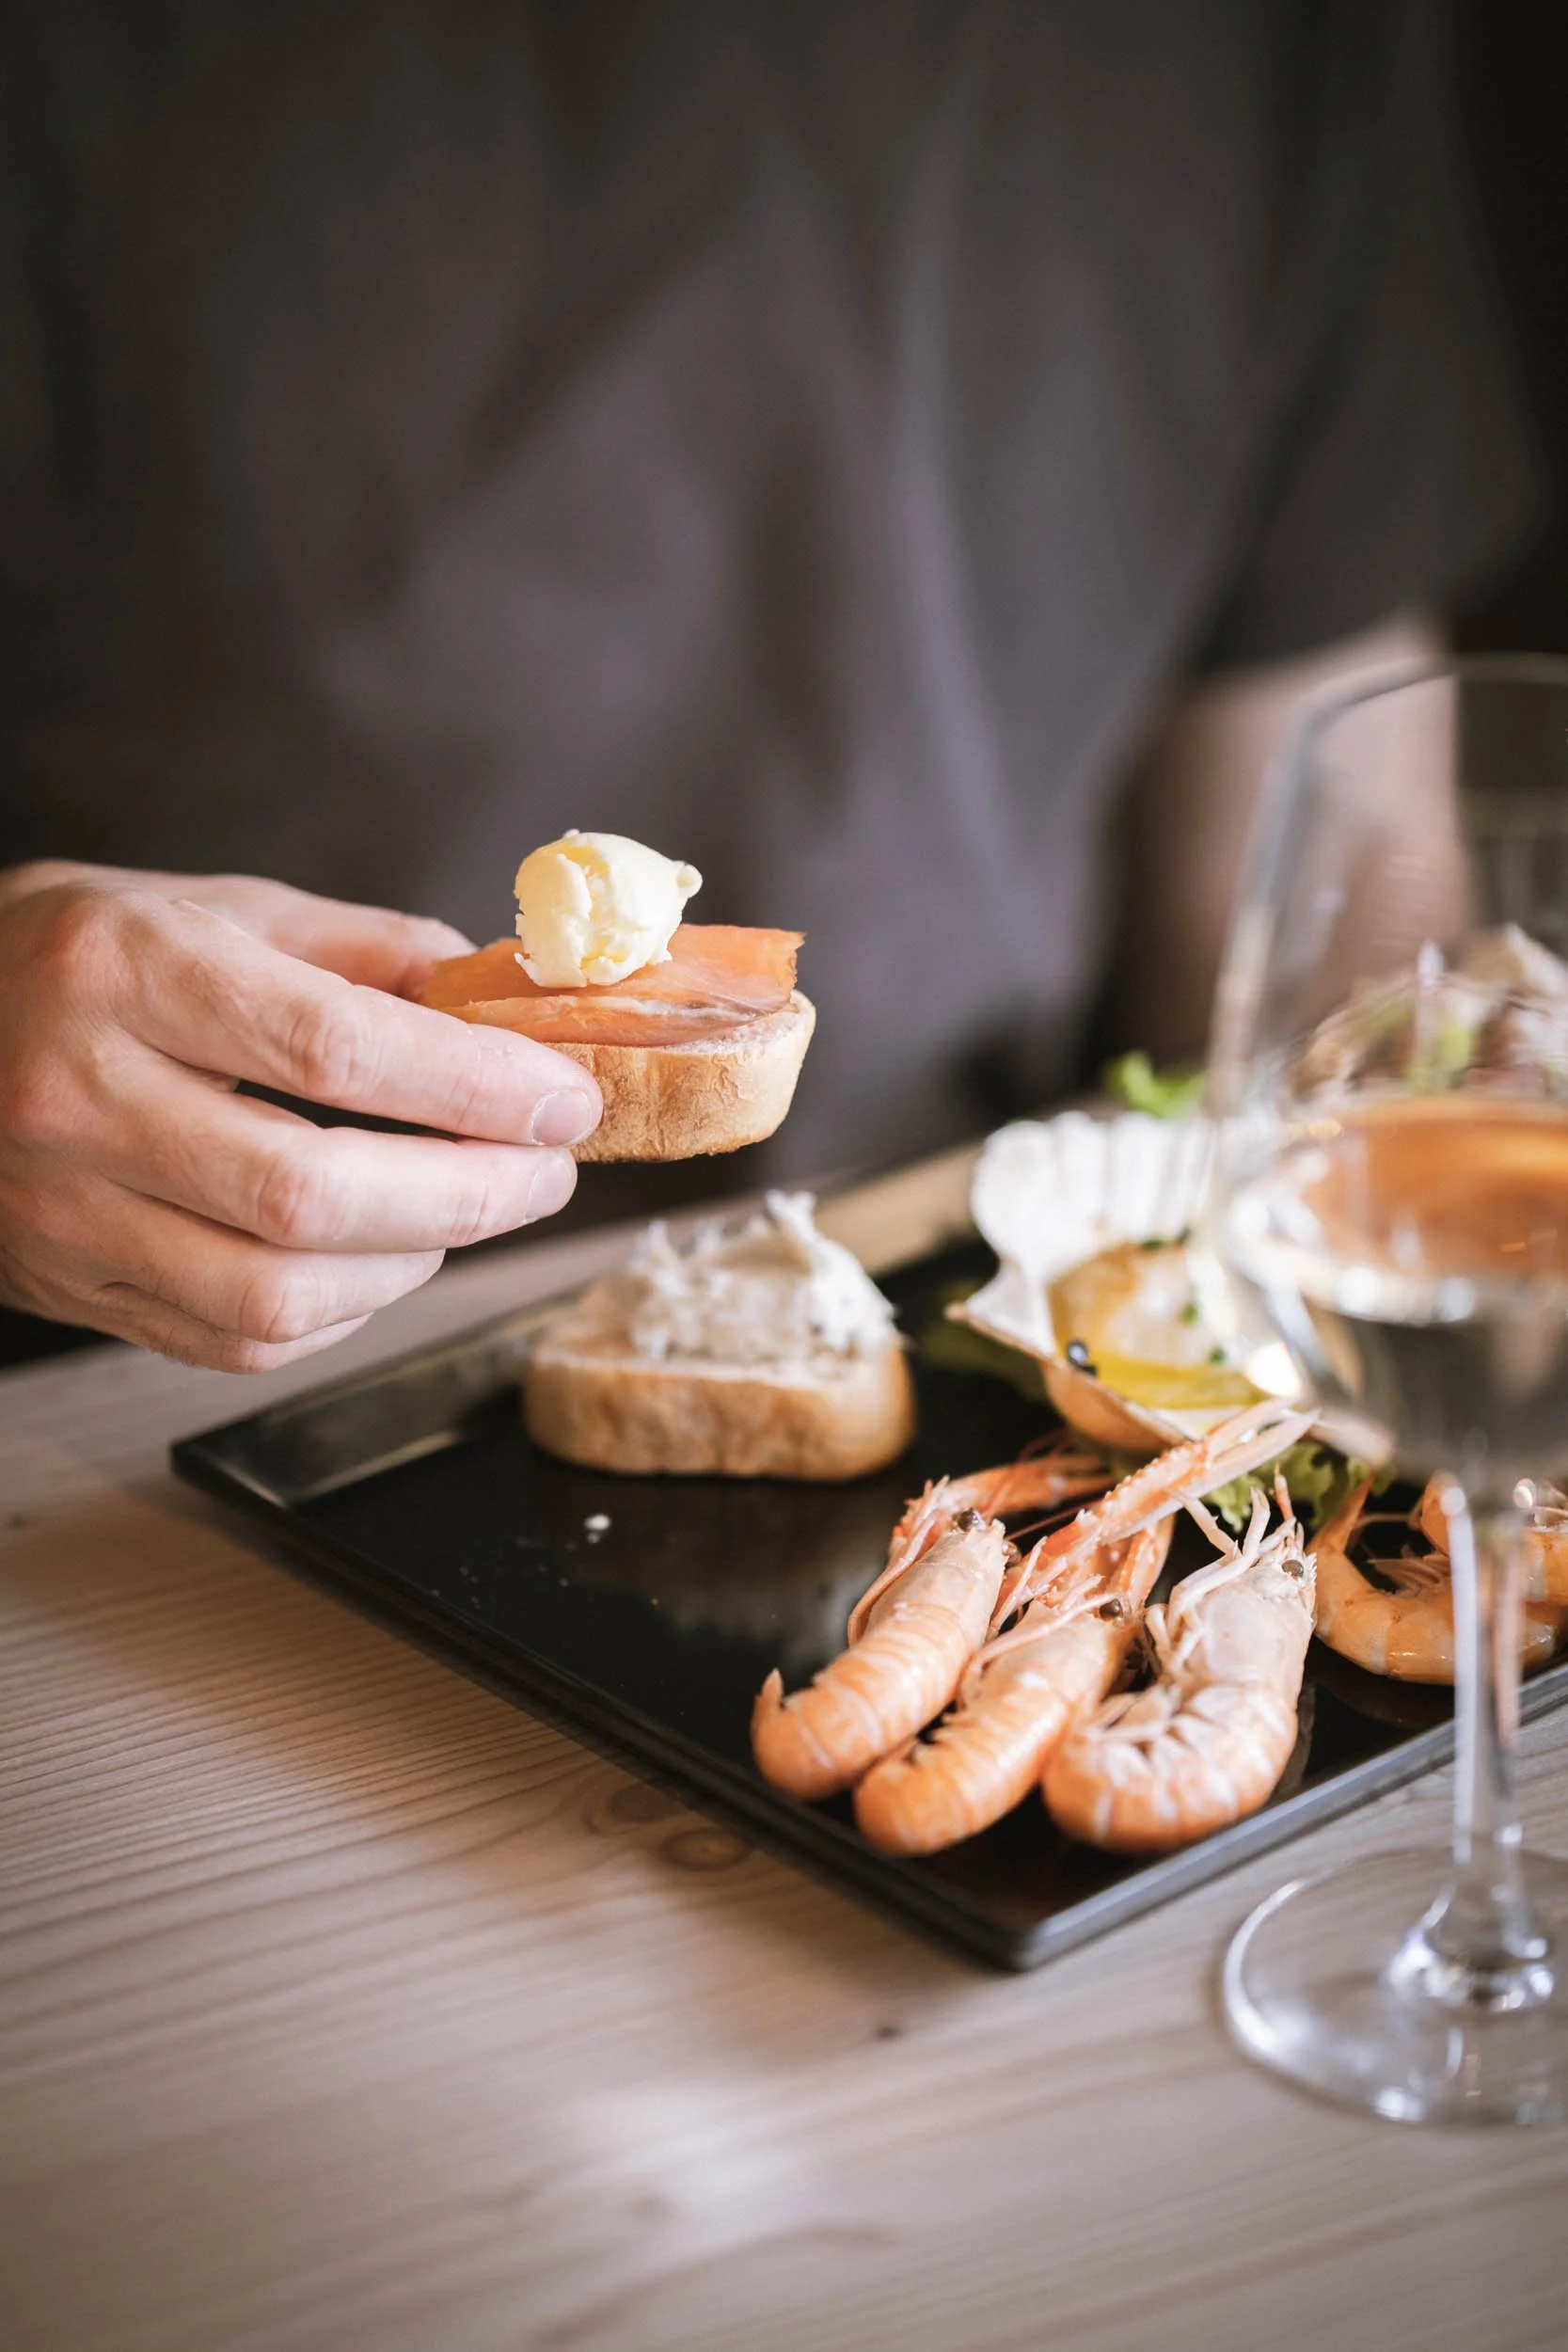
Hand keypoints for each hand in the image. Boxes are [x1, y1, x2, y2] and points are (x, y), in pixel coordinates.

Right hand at [0, 862, 601, 1368]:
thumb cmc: (73, 958)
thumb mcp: (212, 908)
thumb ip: (364, 951)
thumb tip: (505, 997)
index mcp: (122, 971)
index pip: (331, 1048)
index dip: (473, 1086)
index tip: (563, 1100)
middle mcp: (78, 1096)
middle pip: (309, 1193)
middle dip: (468, 1194)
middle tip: (545, 1173)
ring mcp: (62, 1210)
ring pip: (275, 1292)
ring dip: (414, 1264)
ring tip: (468, 1211)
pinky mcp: (68, 1289)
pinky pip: (235, 1342)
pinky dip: (341, 1315)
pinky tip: (380, 1261)